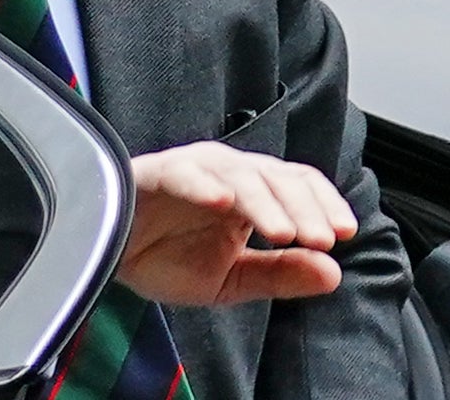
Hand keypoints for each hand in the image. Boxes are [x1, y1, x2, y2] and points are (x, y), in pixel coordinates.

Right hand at [117, 142, 357, 306]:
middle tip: (321, 238)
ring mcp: (192, 169)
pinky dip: (203, 185)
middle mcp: (227, 173)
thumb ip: (279, 275)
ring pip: (238, 174)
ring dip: (265, 202)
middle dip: (303, 208)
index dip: (324, 204)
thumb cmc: (164, 256)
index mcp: (250, 193)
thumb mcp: (230, 279)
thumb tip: (335, 274)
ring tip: (283, 231)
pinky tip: (223, 203)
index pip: (298, 184)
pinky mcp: (156, 173)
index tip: (344, 235)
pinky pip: (183, 173)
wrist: (106, 254)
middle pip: (276, 176)